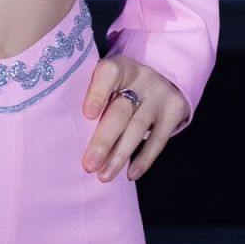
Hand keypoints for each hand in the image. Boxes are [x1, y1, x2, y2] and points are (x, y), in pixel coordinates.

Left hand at [80, 56, 186, 181]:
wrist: (164, 76)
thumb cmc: (122, 85)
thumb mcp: (109, 80)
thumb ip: (93, 96)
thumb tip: (69, 132)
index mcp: (120, 66)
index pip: (108, 74)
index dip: (97, 94)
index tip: (87, 115)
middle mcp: (142, 77)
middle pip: (121, 111)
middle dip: (104, 140)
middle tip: (89, 164)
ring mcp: (160, 94)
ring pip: (138, 128)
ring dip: (120, 155)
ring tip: (104, 176)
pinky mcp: (175, 110)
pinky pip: (159, 139)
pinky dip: (144, 159)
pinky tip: (130, 174)